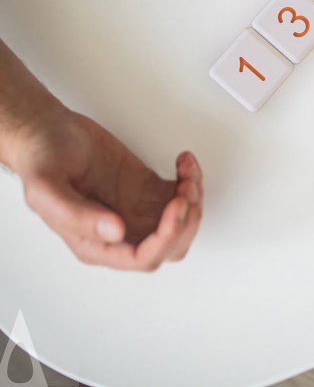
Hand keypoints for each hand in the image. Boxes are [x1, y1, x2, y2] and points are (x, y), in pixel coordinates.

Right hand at [13, 108, 202, 270]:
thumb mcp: (47, 188)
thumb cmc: (43, 160)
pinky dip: (191, 178)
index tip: (176, 207)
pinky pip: (181, 193)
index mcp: (96, 243)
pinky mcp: (148, 187)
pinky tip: (184, 161)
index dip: (166, 237)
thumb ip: (77, 215)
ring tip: (187, 171)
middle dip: (187, 219)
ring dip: (193, 197)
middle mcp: (121, 230)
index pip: (143, 257)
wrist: (50, 132)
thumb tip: (116, 233)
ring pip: (181, 221)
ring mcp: (138, 209)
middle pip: (171, 245)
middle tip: (185, 190)